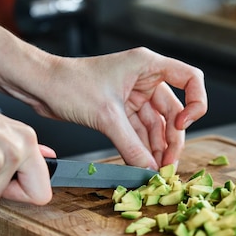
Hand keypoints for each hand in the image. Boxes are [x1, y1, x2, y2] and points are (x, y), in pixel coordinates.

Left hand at [24, 47, 207, 168]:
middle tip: (168, 163)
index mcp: (147, 66)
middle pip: (174, 110)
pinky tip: (143, 164)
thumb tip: (149, 169)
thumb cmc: (69, 84)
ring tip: (157, 169)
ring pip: (156, 124)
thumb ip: (131, 145)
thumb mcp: (106, 116)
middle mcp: (144, 78)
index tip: (185, 124)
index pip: (190, 78)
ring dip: (158, 146)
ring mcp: (133, 95)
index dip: (196, 102)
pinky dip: (142, 147)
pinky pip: (139, 131)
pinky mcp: (120, 110)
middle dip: (173, 137)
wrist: (39, 86)